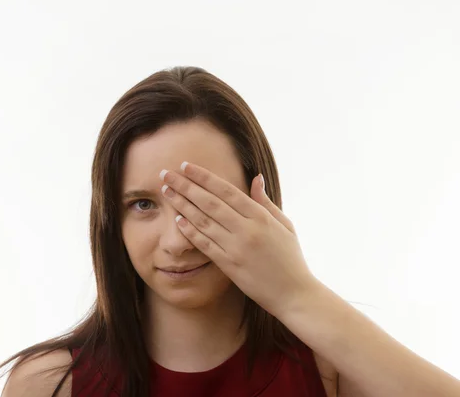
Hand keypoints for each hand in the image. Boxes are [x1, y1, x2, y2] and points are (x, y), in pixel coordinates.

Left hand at [160, 161, 319, 316]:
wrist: (295, 295)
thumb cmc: (291, 259)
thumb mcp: (284, 225)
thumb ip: (265, 202)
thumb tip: (256, 177)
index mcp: (261, 217)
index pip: (226, 190)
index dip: (204, 177)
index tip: (186, 166)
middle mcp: (247, 230)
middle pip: (209, 202)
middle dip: (185, 186)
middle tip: (166, 174)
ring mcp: (236, 248)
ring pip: (203, 221)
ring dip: (182, 205)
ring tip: (166, 192)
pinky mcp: (229, 266)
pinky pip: (205, 245)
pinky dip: (190, 231)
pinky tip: (176, 219)